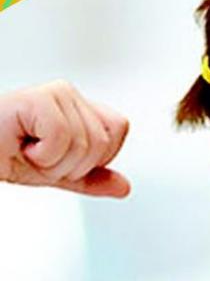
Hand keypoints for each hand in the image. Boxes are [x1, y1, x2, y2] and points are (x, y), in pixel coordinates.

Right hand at [0, 80, 130, 197]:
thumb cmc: (4, 156)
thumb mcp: (56, 173)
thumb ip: (91, 179)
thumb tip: (125, 188)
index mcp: (78, 105)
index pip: (118, 127)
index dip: (95, 154)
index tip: (58, 156)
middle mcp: (68, 93)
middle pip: (102, 141)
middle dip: (71, 164)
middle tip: (38, 155)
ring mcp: (53, 92)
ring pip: (85, 143)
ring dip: (54, 162)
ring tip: (27, 150)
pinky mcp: (37, 99)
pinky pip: (63, 138)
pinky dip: (42, 154)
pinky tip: (20, 145)